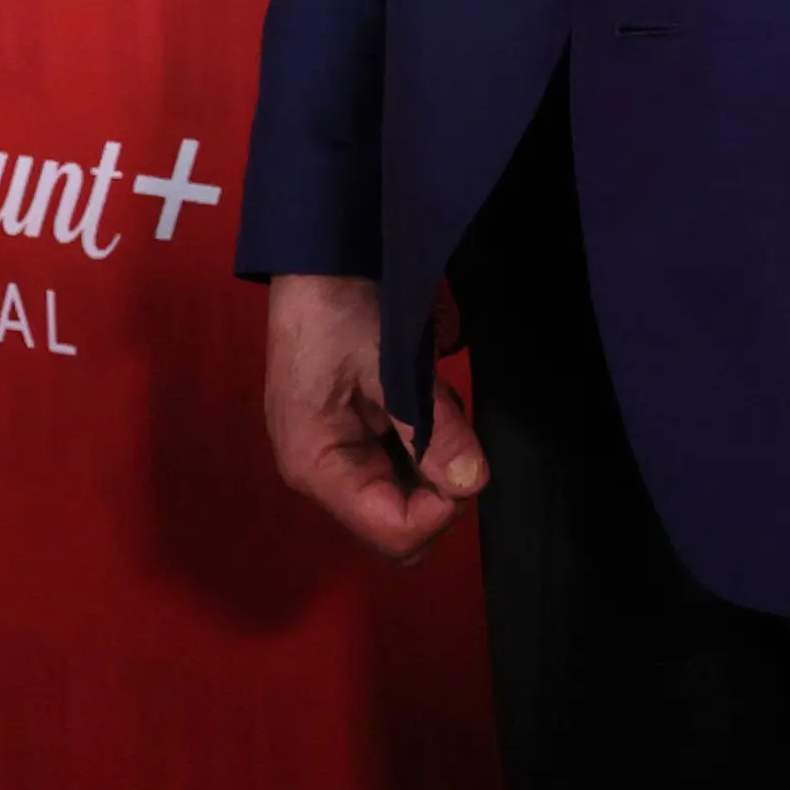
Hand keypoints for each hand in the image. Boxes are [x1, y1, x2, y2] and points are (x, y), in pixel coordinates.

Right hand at [260, 272, 486, 561]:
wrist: (316, 258)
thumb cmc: (342, 308)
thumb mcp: (393, 365)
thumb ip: (432, 429)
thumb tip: (473, 484)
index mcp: (316, 465)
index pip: (391, 531)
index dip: (440, 511)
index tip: (467, 462)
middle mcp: (319, 476)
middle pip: (394, 526)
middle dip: (438, 493)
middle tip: (454, 433)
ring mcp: (332, 459)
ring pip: (401, 498)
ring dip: (432, 465)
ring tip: (434, 403)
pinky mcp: (347, 439)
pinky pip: (395, 468)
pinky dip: (420, 446)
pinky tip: (422, 401)